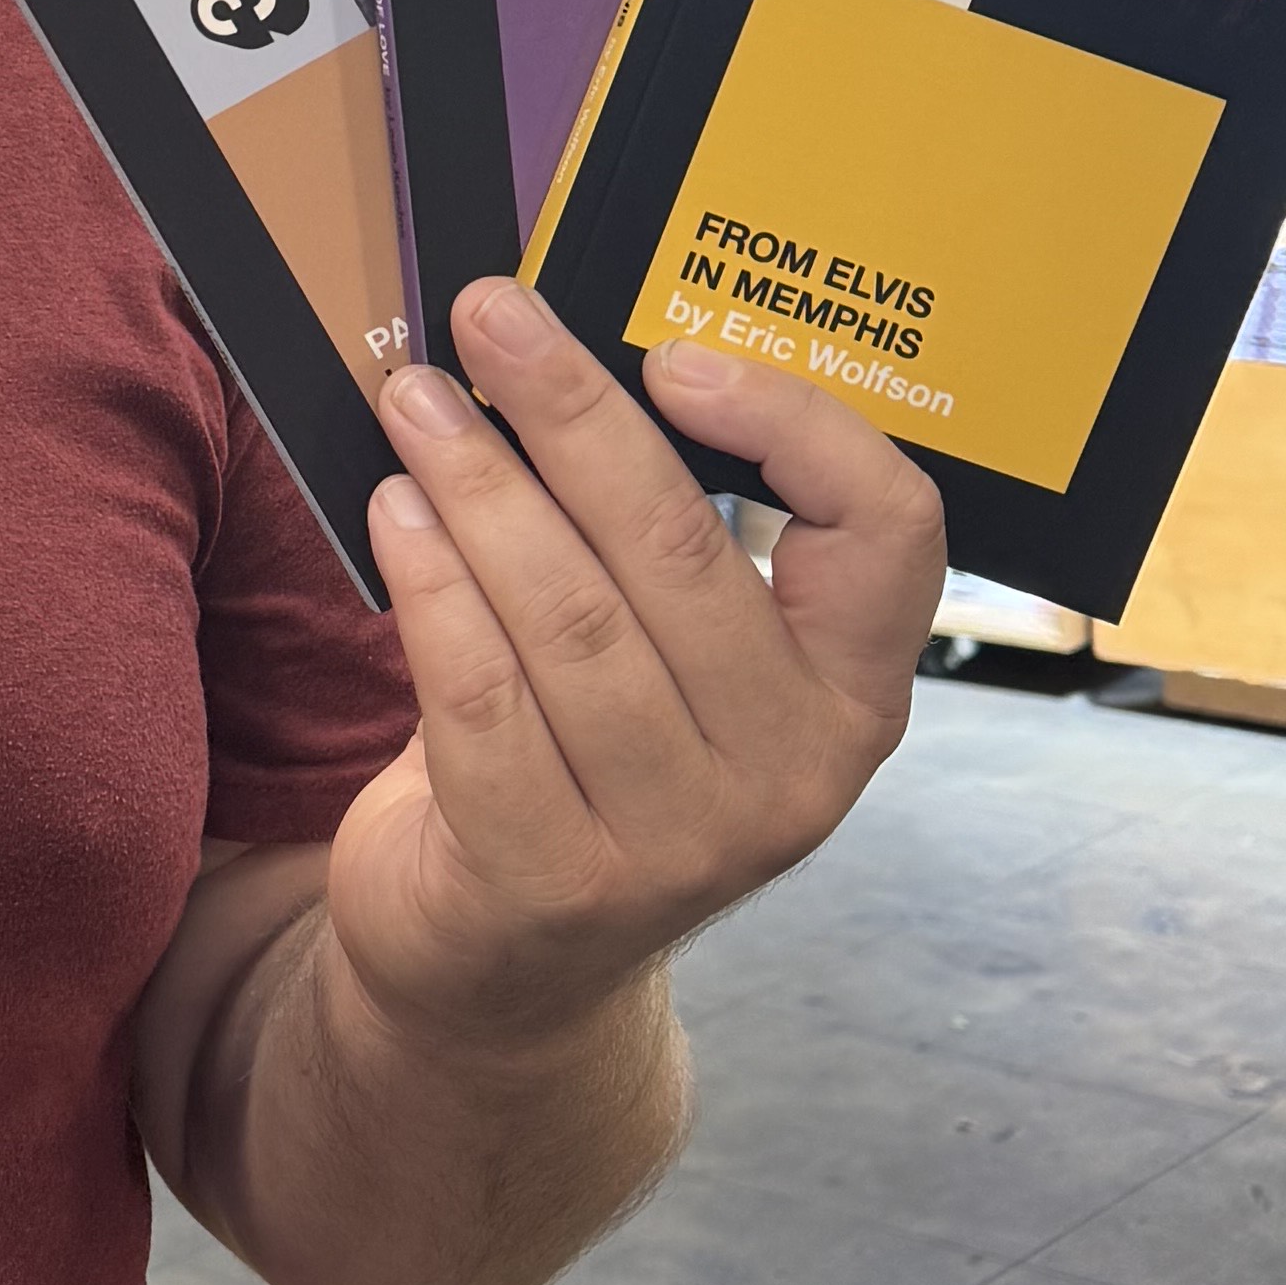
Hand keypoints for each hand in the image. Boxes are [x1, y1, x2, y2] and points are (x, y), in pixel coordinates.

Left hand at [339, 280, 943, 1063]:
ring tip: (412, 400)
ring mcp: (677, 841)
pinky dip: (430, 588)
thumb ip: (657, 534)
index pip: (891, 530)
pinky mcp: (551, 880)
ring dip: (476, 486)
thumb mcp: (670, 661)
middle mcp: (790, 772)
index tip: (673, 353)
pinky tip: (393, 514)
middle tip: (488, 316)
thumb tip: (563, 348)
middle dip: (568, 412)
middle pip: (680, 552)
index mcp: (851, 693)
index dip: (794, 424)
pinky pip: (480, 696)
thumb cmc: (586, 761)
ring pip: (568, 618)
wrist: (503, 969)